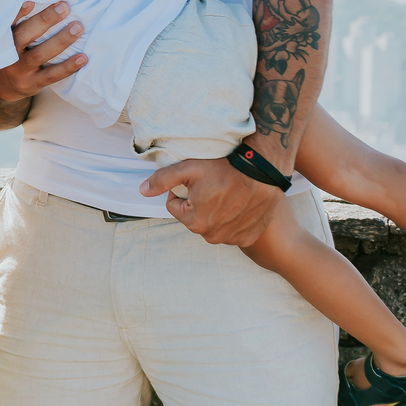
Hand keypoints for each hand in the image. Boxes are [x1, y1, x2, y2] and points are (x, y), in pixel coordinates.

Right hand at [0, 1, 87, 104]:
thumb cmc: (12, 53)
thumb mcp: (8, 39)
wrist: (5, 87)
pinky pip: (51, 75)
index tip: (32, 2)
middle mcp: (7, 54)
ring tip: (77, 28)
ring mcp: (18, 71)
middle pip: (24, 36)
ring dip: (60, 40)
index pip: (8, 23)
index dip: (18, 13)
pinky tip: (82, 58)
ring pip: (39, 54)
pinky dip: (67, 67)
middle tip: (64, 7)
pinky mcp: (31, 84)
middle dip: (45, 20)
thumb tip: (39, 0)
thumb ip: (19, 23)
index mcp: (2, 39)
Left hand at [140, 157, 282, 246]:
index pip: (176, 206)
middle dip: (199, 203)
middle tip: (213, 185)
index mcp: (195, 222)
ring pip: (214, 224)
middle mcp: (213, 236)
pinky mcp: (249, 237)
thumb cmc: (225, 167)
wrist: (263, 170)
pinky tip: (240, 203)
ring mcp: (233, 238)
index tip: (196, 181)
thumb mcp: (189, 168)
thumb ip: (162, 180)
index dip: (182, 191)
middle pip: (195, 217)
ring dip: (217, 212)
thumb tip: (142, 191)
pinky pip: (233, 229)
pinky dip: (234, 219)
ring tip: (228, 193)